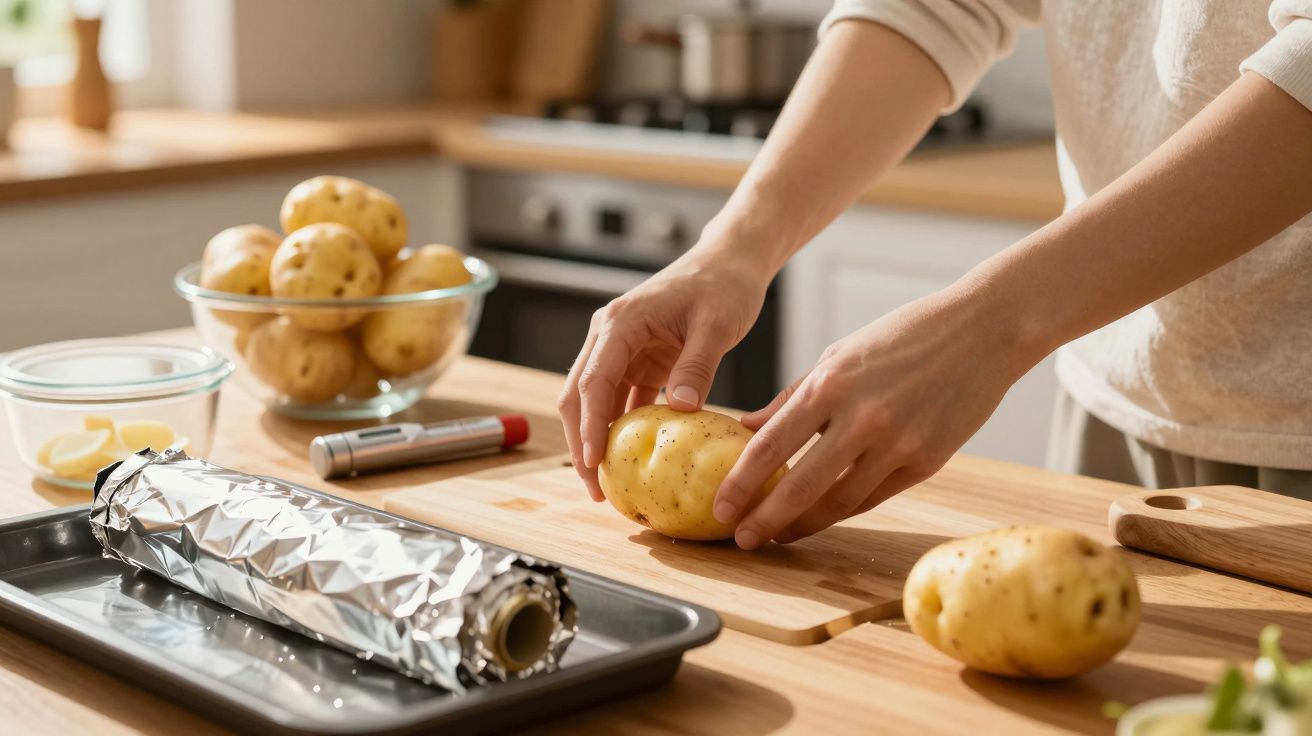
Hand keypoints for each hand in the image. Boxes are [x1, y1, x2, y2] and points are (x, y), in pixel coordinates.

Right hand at [557, 244, 773, 500]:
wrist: (730, 263)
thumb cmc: (724, 286)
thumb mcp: (716, 326)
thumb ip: (696, 367)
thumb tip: (678, 410)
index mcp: (620, 322)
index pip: (594, 380)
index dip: (591, 425)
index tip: (593, 462)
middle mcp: (609, 336)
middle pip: (580, 395)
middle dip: (581, 443)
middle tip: (595, 487)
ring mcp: (620, 350)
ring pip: (595, 402)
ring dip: (598, 440)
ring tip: (608, 485)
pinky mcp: (637, 362)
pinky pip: (621, 401)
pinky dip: (621, 429)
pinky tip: (631, 461)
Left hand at [713, 285, 1040, 549]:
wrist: (982, 331)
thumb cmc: (902, 337)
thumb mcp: (838, 354)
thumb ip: (792, 396)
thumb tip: (746, 427)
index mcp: (831, 384)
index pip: (771, 446)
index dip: (741, 484)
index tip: (721, 508)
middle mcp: (862, 418)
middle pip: (800, 485)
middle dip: (765, 519)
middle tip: (740, 538)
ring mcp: (898, 444)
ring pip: (839, 502)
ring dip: (803, 525)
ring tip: (777, 535)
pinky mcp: (927, 462)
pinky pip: (874, 497)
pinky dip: (842, 511)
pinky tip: (821, 518)